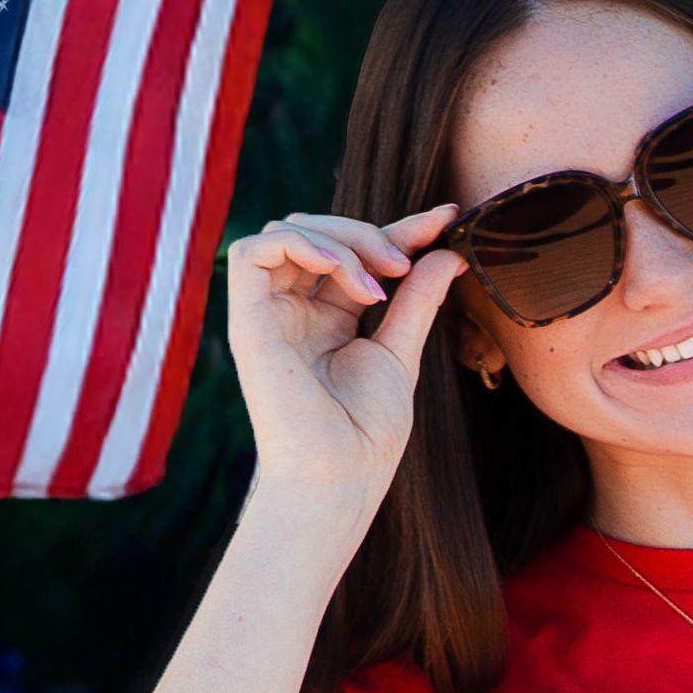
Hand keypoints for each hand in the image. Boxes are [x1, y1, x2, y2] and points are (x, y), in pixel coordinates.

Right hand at [225, 203, 464, 504]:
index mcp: (329, 316)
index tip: (446, 216)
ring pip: (288, 230)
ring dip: (342, 239)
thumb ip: (418, 300)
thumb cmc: (367, 432)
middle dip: (370, 232)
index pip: (359, 253)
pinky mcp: (247, 320)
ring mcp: (268, 312)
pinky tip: (346, 273)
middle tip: (406, 262)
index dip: (400, 228)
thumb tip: (446, 252)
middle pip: (321, 231)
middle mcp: (294, 308)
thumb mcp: (401, 352)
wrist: (339, 476)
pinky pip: (252, 252)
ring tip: (382, 278)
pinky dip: (302, 245)